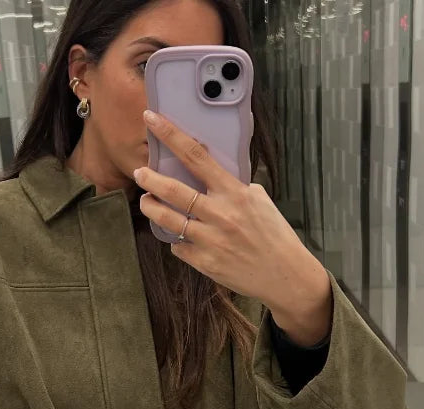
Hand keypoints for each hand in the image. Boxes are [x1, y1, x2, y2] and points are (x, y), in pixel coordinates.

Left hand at [135, 109, 332, 346]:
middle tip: (139, 173)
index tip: (152, 119)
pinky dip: (177, 241)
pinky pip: (179, 247)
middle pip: (174, 190)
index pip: (196, 156)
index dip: (171, 135)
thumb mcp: (259, 200)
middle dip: (150, 179)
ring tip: (147, 202)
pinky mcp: (205, 262)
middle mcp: (220, 214)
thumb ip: (233, 187)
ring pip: (168, 220)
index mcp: (234, 192)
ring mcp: (210, 240)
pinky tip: (180, 237)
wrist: (284, 274)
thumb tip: (210, 174)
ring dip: (152, 208)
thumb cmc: (273, 235)